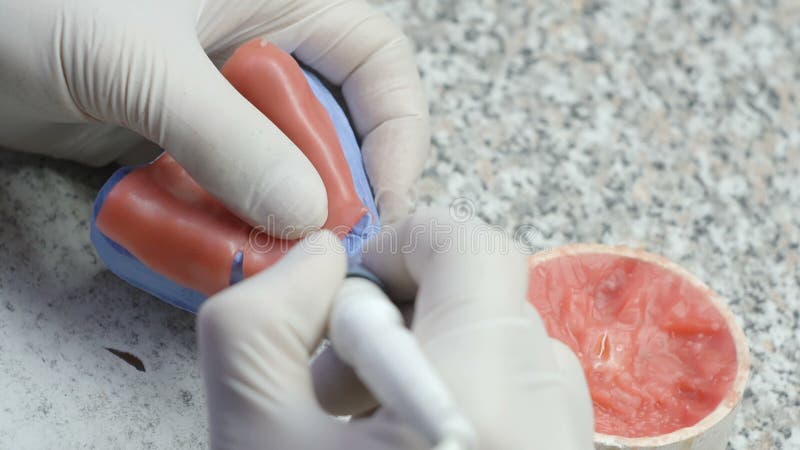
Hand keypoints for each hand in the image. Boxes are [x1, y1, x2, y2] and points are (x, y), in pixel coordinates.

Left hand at [0, 0, 428, 227]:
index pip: (376, 61)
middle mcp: (258, 52)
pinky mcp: (180, 142)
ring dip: (276, 220)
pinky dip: (226, 225)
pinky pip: (228, 191)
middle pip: (335, 127)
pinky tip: (212, 252)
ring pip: (282, 169)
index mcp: (276, 0)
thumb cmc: (30, 3)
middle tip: (321, 250)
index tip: (383, 202)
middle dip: (335, 190)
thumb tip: (305, 215)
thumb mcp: (139, 62)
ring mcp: (218, 102)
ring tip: (263, 261)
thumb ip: (226, 136)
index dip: (398, 130)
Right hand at [198, 211, 594, 448]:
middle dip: (403, 318)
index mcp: (482, 396)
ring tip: (365, 428)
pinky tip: (405, 448)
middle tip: (337, 383)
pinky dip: (461, 402)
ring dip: (428, 365)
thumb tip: (317, 262)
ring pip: (499, 351)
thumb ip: (258, 319)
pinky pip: (520, 398)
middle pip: (483, 299)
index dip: (405, 243)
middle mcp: (548, 417)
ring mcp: (568, 443)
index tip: (355, 286)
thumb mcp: (250, 437)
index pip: (473, 248)